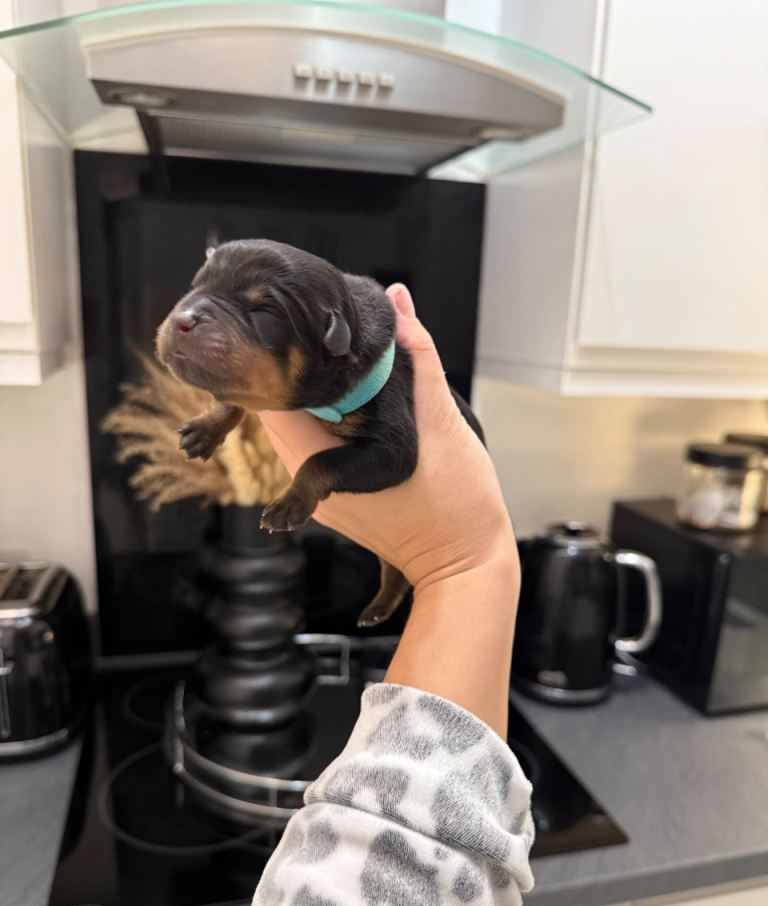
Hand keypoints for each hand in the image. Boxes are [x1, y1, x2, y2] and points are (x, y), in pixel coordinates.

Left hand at [260, 285, 517, 734]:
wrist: (469, 567)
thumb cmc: (457, 508)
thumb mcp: (440, 420)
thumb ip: (417, 356)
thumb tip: (399, 300)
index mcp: (315, 463)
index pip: (271, 394)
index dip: (290, 356)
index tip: (318, 331)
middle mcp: (308, 479)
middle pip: (286, 405)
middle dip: (314, 370)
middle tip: (347, 341)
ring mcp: (323, 491)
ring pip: (307, 422)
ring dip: (331, 393)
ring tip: (366, 369)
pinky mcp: (342, 495)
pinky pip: (327, 443)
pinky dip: (344, 416)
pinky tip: (374, 403)